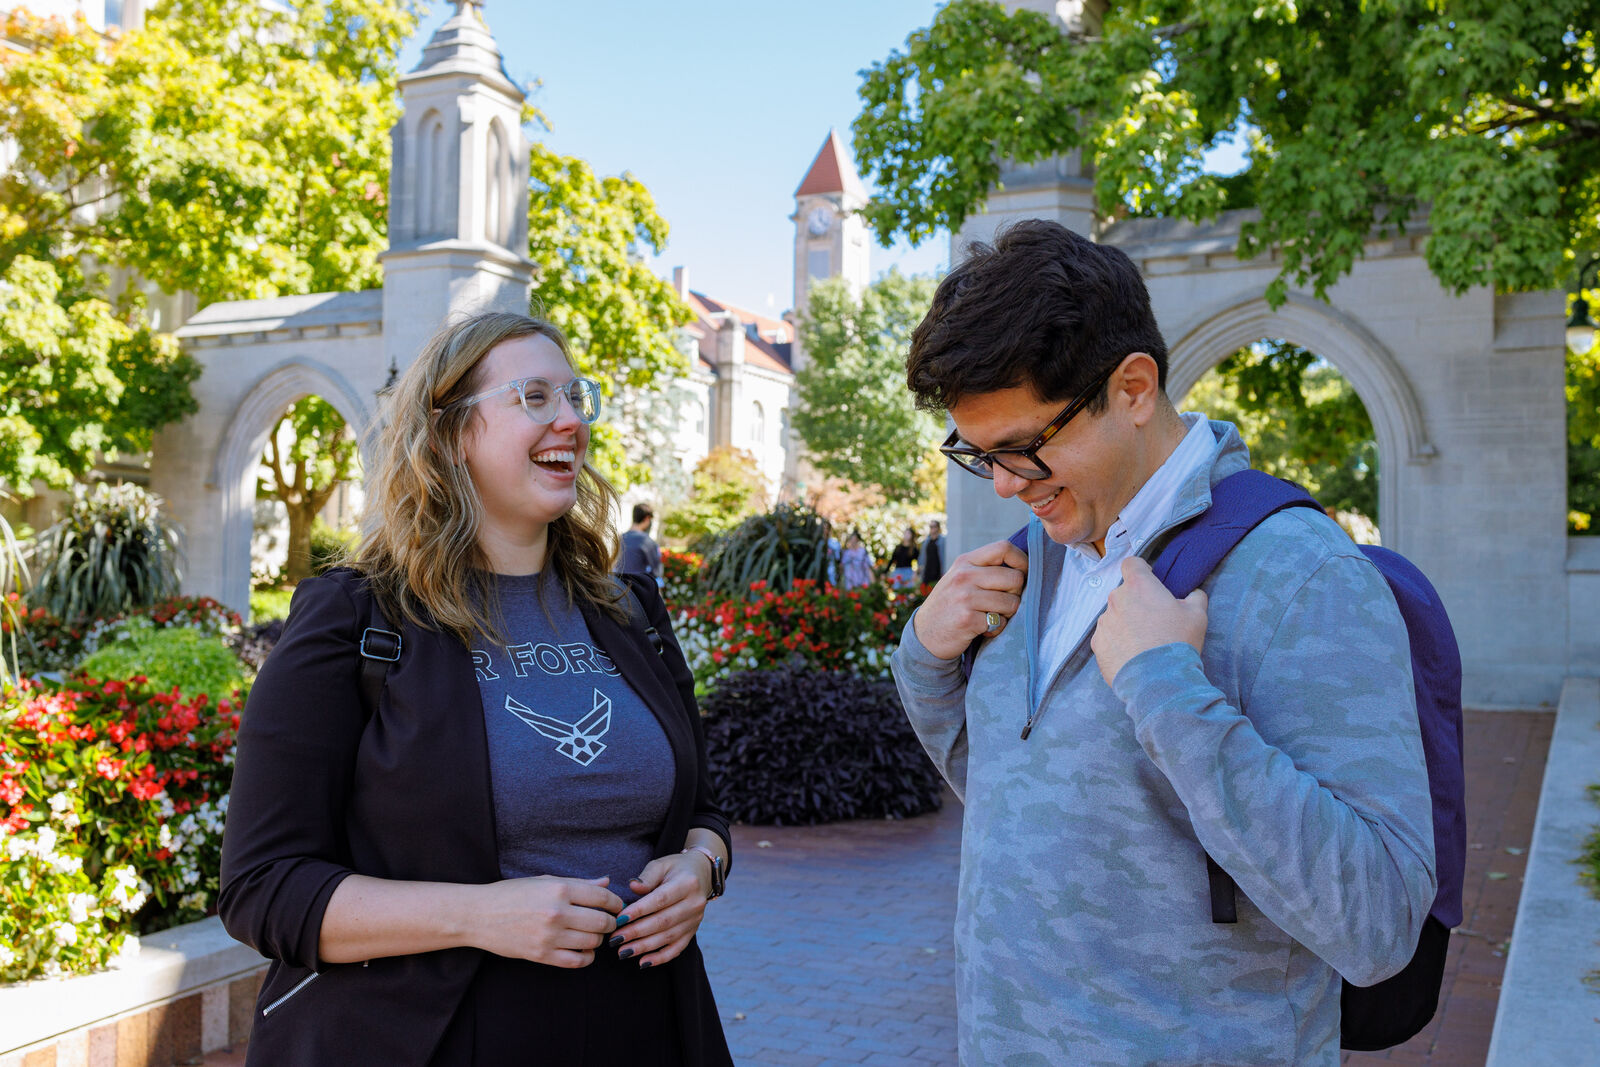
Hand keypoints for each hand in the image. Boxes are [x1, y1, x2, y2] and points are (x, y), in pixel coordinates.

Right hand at [468, 875, 622, 967]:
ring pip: (592, 942)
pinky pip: (577, 961)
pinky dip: (587, 957)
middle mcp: (557, 912)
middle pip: (602, 922)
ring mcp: (550, 936)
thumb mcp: (544, 881)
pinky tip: (583, 950)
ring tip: (592, 934)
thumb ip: (578, 883)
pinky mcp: (542, 955)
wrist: (479, 915)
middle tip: (607, 922)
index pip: (603, 898)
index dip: (616, 903)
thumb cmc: (511, 894)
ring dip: (598, 939)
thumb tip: (606, 882)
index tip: (616, 906)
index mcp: (559, 889)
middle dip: (610, 922)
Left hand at [614, 853, 710, 968]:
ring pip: (668, 937)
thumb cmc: (675, 868)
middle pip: (663, 921)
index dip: (639, 911)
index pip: (660, 899)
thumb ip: (647, 876)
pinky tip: (643, 962)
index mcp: (687, 883)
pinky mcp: (693, 931)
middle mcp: (695, 903)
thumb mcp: (662, 864)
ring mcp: (696, 920)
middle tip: (615, 940)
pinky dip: (660, 958)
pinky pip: (677, 948)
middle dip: (637, 932)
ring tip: (623, 952)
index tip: (619, 919)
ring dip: (644, 947)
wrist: (701, 874)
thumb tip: (632, 886)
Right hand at [910, 539, 1028, 660]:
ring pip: (1012, 603)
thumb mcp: (960, 578)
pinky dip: (996, 629)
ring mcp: (965, 597)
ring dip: (1007, 614)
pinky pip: (1001, 622)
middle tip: (1002, 603)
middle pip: (1015, 578)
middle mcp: (964, 576)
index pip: (1004, 548)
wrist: (924, 636)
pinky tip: (982, 629)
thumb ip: (984, 569)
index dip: (1022, 561)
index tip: (1022, 575)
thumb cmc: (950, 605)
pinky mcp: (967, 620)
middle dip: (1016, 594)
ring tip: (990, 617)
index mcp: (965, 561)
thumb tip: (1023, 568)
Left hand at [1091, 557, 1208, 684]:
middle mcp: (1116, 599)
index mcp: (1138, 586)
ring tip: (1144, 643)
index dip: (1141, 570)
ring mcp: (1103, 622)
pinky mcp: (1097, 644)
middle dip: (1137, 602)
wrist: (1159, 681)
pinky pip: (1107, 636)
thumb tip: (1193, 593)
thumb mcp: (1197, 614)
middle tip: (1154, 620)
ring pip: (1114, 615)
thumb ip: (1194, 596)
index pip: (1131, 563)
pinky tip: (1133, 655)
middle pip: (1124, 593)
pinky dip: (1117, 642)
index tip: (1150, 582)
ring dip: (1126, 622)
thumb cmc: (1178, 641)